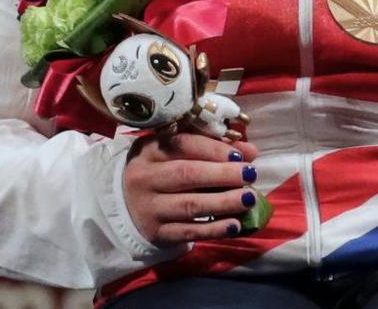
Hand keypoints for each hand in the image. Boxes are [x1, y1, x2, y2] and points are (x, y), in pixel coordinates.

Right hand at [122, 132, 260, 245]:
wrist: (126, 204)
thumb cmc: (160, 170)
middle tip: (250, 175)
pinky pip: (189, 231)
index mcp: (149, 150)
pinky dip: (214, 229)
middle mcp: (145, 177)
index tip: (240, 156)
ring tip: (249, 198)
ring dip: (223, 202)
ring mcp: (149, 207)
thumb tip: (250, 152)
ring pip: (190, 205)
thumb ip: (213, 148)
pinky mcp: (157, 232)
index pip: (182, 144)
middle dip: (222, 175)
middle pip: (186, 174)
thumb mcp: (178, 153)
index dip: (214, 149)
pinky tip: (235, 225)